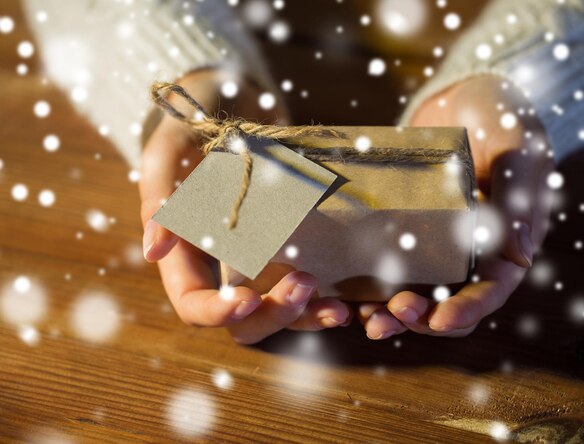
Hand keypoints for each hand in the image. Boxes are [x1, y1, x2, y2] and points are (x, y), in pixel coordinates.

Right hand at [139, 70, 351, 343]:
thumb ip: (160, 198)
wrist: (233, 98)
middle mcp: (221, 265)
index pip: (193, 303)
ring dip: (304, 317)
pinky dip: (320, 300)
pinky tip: (343, 303)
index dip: (216, 312)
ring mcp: (256, 260)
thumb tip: (153, 251)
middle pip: (240, 319)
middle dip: (272, 315)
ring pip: (275, 311)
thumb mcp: (171, 151)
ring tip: (335, 309)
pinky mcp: (286, 248)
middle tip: (305, 284)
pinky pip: (300, 287)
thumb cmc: (194, 121)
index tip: (246, 299)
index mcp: (186, 253)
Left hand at [359, 75, 554, 338]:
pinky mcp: (403, 227)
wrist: (465, 94)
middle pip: (445, 303)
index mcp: (505, 245)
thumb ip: (518, 198)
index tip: (439, 321)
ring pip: (412, 292)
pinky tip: (345, 288)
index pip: (489, 291)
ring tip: (362, 314)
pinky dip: (369, 282)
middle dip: (419, 318)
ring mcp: (434, 243)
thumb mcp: (517, 152)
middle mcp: (468, 253)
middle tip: (390, 315)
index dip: (466, 310)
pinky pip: (386, 262)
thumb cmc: (501, 119)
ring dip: (389, 311)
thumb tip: (521, 257)